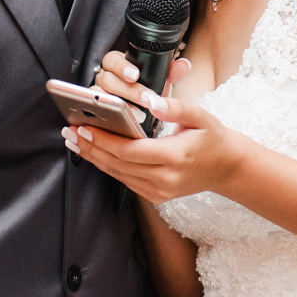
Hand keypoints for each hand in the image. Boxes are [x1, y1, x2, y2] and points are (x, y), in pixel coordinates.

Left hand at [62, 95, 243, 203]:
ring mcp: (160, 191)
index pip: (130, 151)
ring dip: (94, 158)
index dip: (104, 141)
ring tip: (75, 142)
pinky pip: (126, 181)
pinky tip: (95, 154)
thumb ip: (176, 107)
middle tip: (70, 133)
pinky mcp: (156, 196)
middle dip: (91, 148)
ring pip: (118, 175)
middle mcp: (165, 179)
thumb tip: (151, 100)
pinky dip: (109, 167)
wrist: (227, 168)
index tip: (84, 128)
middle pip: (118, 165)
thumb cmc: (213, 137)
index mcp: (175, 156)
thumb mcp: (201, 116)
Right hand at [91, 50, 191, 119]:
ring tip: (138, 115)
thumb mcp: (161, 84)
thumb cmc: (150, 94)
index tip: (135, 75)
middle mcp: (105, 81)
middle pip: (105, 79)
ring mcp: (99, 98)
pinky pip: (94, 116)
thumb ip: (171, 73)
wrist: (145, 116)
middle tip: (145, 99)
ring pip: (98, 97)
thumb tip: (183, 65)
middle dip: (126, 90)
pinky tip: (121, 127)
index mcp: (118, 67)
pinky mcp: (97, 115)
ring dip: (118, 106)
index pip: (112, 59)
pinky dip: (105, 120)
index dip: (121, 66)